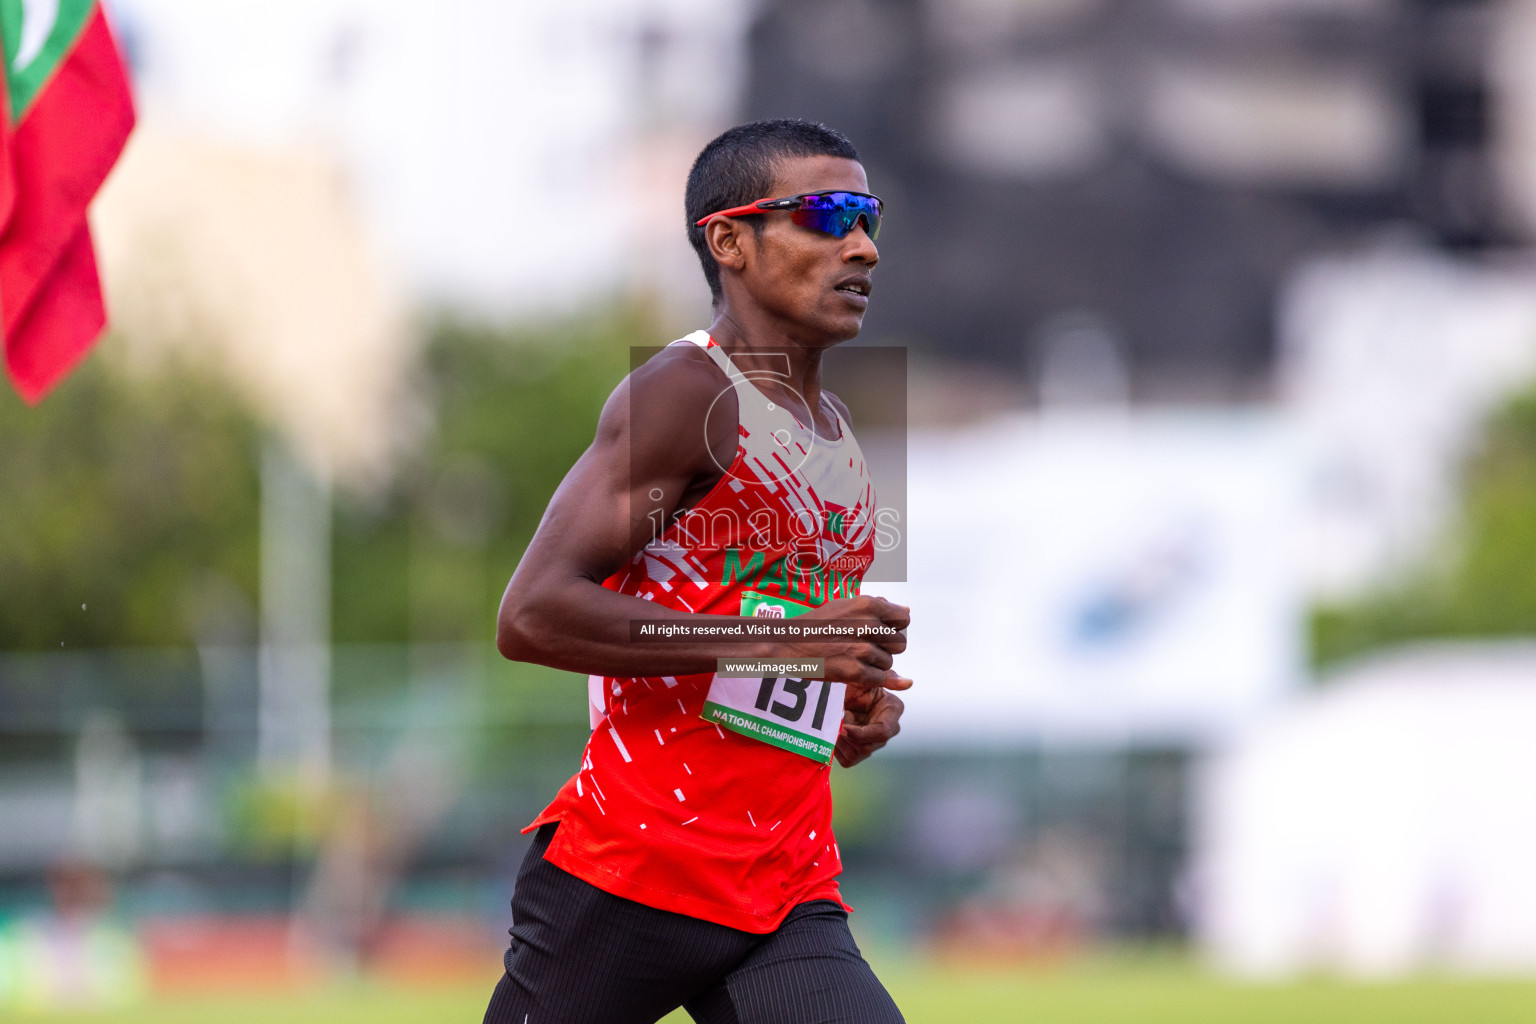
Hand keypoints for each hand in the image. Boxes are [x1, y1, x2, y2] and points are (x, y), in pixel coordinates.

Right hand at [790, 595, 910, 690]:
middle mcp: (867, 625)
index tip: (881, 633)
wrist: (787, 644)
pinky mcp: (855, 671)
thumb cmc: (816, 624)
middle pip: (900, 643)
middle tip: (865, 647)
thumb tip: (907, 610)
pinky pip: (879, 679)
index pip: (903, 619)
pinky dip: (868, 678)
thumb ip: (878, 607)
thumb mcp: (845, 606)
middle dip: (887, 648)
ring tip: (852, 656)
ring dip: (875, 664)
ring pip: (889, 663)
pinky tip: (851, 669)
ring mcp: (862, 649)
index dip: (894, 628)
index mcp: (867, 605)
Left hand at [834, 685, 903, 767]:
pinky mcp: (860, 753)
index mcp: (893, 710)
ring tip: (835, 722)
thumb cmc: (850, 682)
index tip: (842, 727)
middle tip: (834, 721)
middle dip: (847, 736)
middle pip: (867, 746)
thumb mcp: (863, 678)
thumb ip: (885, 678)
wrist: (834, 691)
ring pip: (857, 754)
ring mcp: (875, 742)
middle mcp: (888, 729)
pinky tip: (834, 731)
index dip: (861, 733)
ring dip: (840, 740)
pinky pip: (848, 759)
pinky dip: (837, 748)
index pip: (882, 732)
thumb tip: (909, 682)